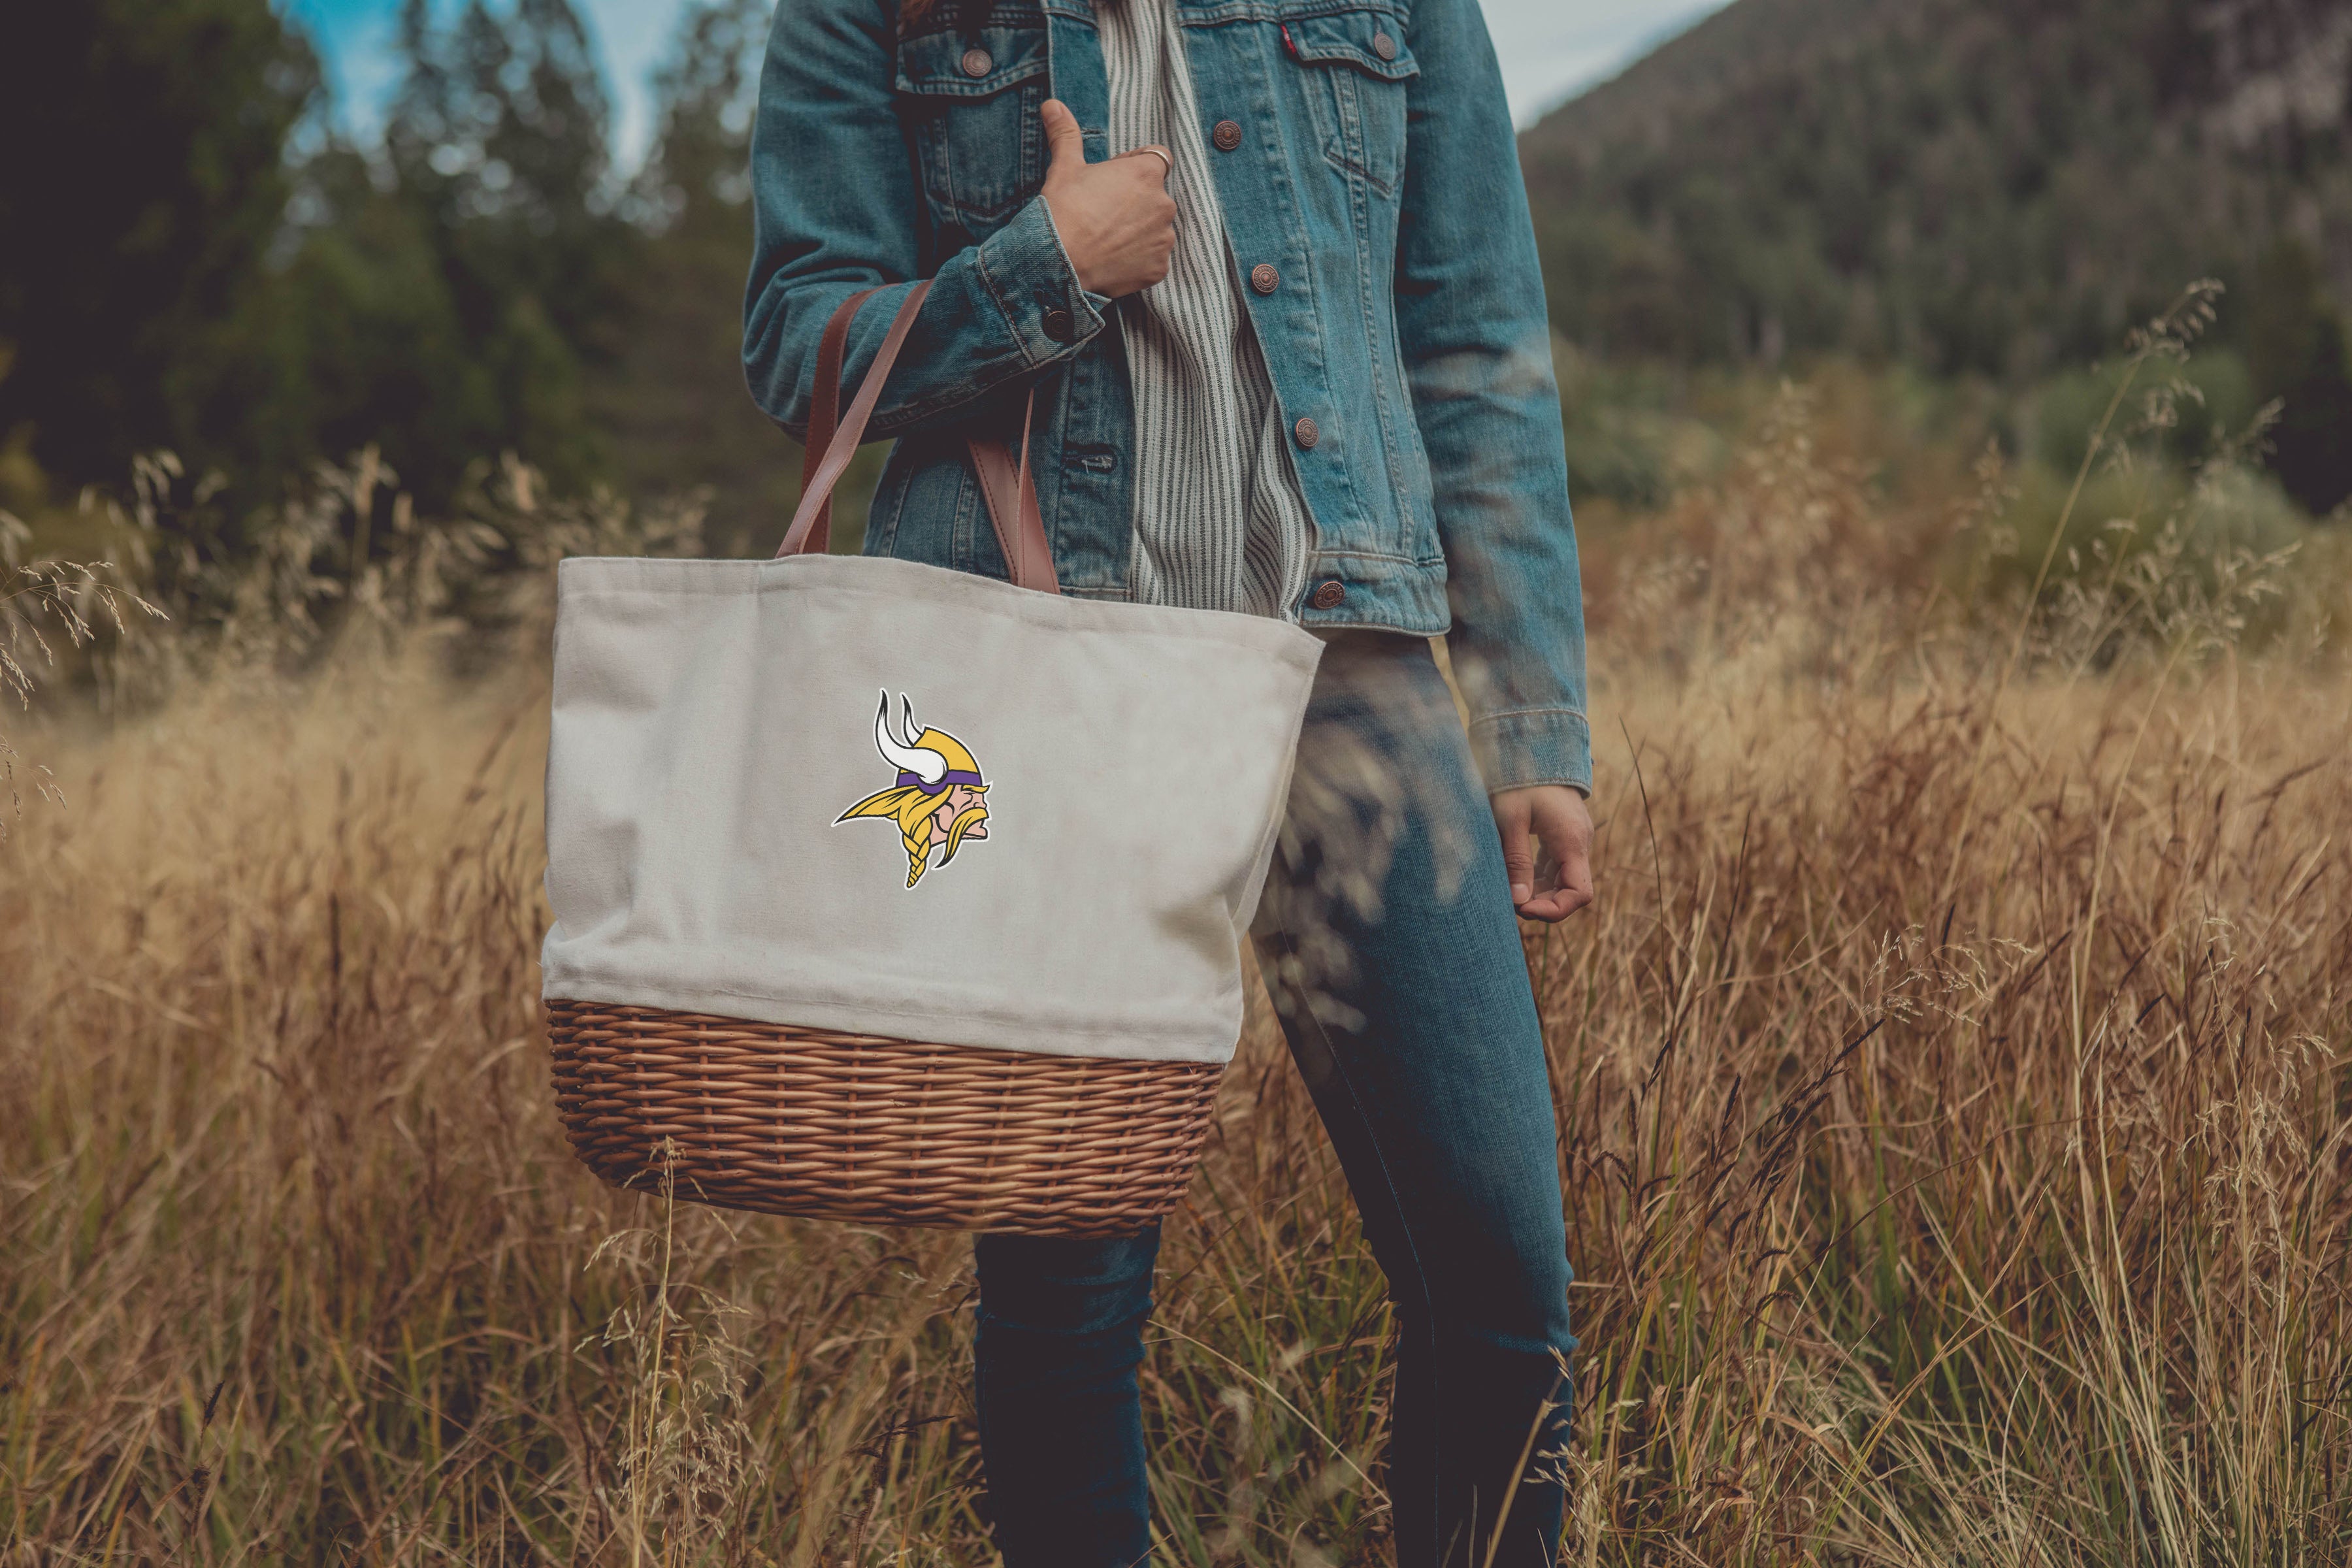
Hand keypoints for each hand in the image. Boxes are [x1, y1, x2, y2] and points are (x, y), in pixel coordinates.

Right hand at [1039, 98, 1175, 297]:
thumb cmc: (1062, 210)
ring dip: (1138, 231)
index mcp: (1147, 173)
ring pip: (1155, 229)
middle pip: (1155, 197)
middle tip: (1102, 213)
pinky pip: (1153, 259)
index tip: (1111, 180)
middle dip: (1135, 202)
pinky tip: (1112, 259)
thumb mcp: (1064, 167)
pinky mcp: (1159, 269)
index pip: (1157, 159)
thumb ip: (1066, 133)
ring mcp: (1164, 239)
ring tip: (1106, 238)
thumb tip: (1052, 104)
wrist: (1057, 263)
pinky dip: (1138, 259)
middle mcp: (1164, 204)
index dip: (1134, 167)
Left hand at [1491, 785, 1593, 922]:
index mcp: (1571, 841)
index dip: (1554, 910)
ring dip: (1538, 891)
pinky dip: (1538, 877)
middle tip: (1509, 903)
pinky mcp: (1563, 834)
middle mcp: (1579, 842)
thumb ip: (1516, 860)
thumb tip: (1518, 901)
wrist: (1533, 745)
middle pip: (1571, 890)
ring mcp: (1573, 838)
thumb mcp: (1511, 819)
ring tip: (1508, 891)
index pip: (1579, 893)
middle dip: (1542, 903)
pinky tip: (1515, 877)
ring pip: (1562, 879)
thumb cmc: (1519, 779)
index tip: (1523, 909)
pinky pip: (1555, 865)